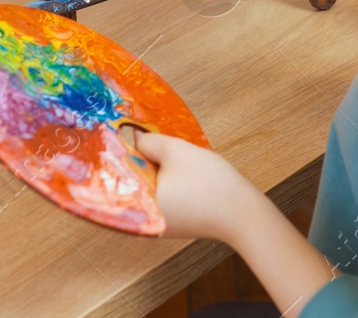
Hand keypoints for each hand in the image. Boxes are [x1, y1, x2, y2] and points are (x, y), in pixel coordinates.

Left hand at [126, 131, 260, 242]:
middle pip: (131, 182)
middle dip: (138, 161)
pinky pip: (159, 198)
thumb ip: (149, 142)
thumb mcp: (176, 151)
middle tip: (143, 141)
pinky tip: (176, 173)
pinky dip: (164, 184)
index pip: (116, 173)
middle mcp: (141, 219)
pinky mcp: (172, 224)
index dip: (118, 151)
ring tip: (163, 156)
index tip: (117, 133)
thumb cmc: (209, 183)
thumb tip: (135, 138)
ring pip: (147, 189)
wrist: (241, 213)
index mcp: (136, 204)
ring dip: (152, 172)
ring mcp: (157, 224)